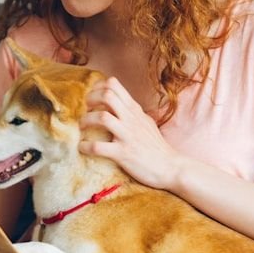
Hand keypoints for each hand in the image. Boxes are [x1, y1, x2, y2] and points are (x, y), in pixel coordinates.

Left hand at [79, 76, 181, 190]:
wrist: (170, 167)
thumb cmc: (157, 146)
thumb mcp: (146, 122)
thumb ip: (132, 112)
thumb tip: (119, 104)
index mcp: (135, 110)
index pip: (114, 85)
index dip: (97, 87)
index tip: (92, 98)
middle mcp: (131, 119)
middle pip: (107, 95)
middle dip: (91, 99)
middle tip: (86, 110)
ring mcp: (127, 136)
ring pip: (102, 117)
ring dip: (86, 120)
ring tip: (83, 127)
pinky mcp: (123, 154)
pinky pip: (98, 147)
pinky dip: (86, 146)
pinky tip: (83, 148)